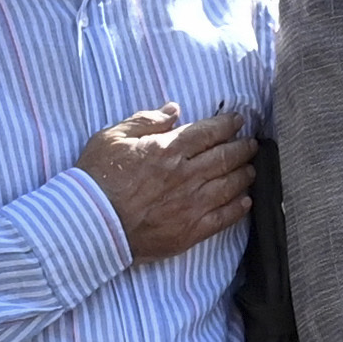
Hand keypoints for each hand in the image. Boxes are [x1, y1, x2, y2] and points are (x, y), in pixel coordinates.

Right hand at [86, 105, 262, 261]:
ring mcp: (191, 204)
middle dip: (243, 148)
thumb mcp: (112, 137)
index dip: (228, 125)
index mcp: (168, 149)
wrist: (90, 224)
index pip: (209, 132)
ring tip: (251, 169)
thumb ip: (145, 121)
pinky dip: (238, 209)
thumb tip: (173, 110)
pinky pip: (223, 219)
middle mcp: (186, 175)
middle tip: (252, 144)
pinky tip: (245, 202)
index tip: (238, 121)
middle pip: (225, 157)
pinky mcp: (189, 231)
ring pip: (230, 186)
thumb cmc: (97, 179)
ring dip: (245, 175)